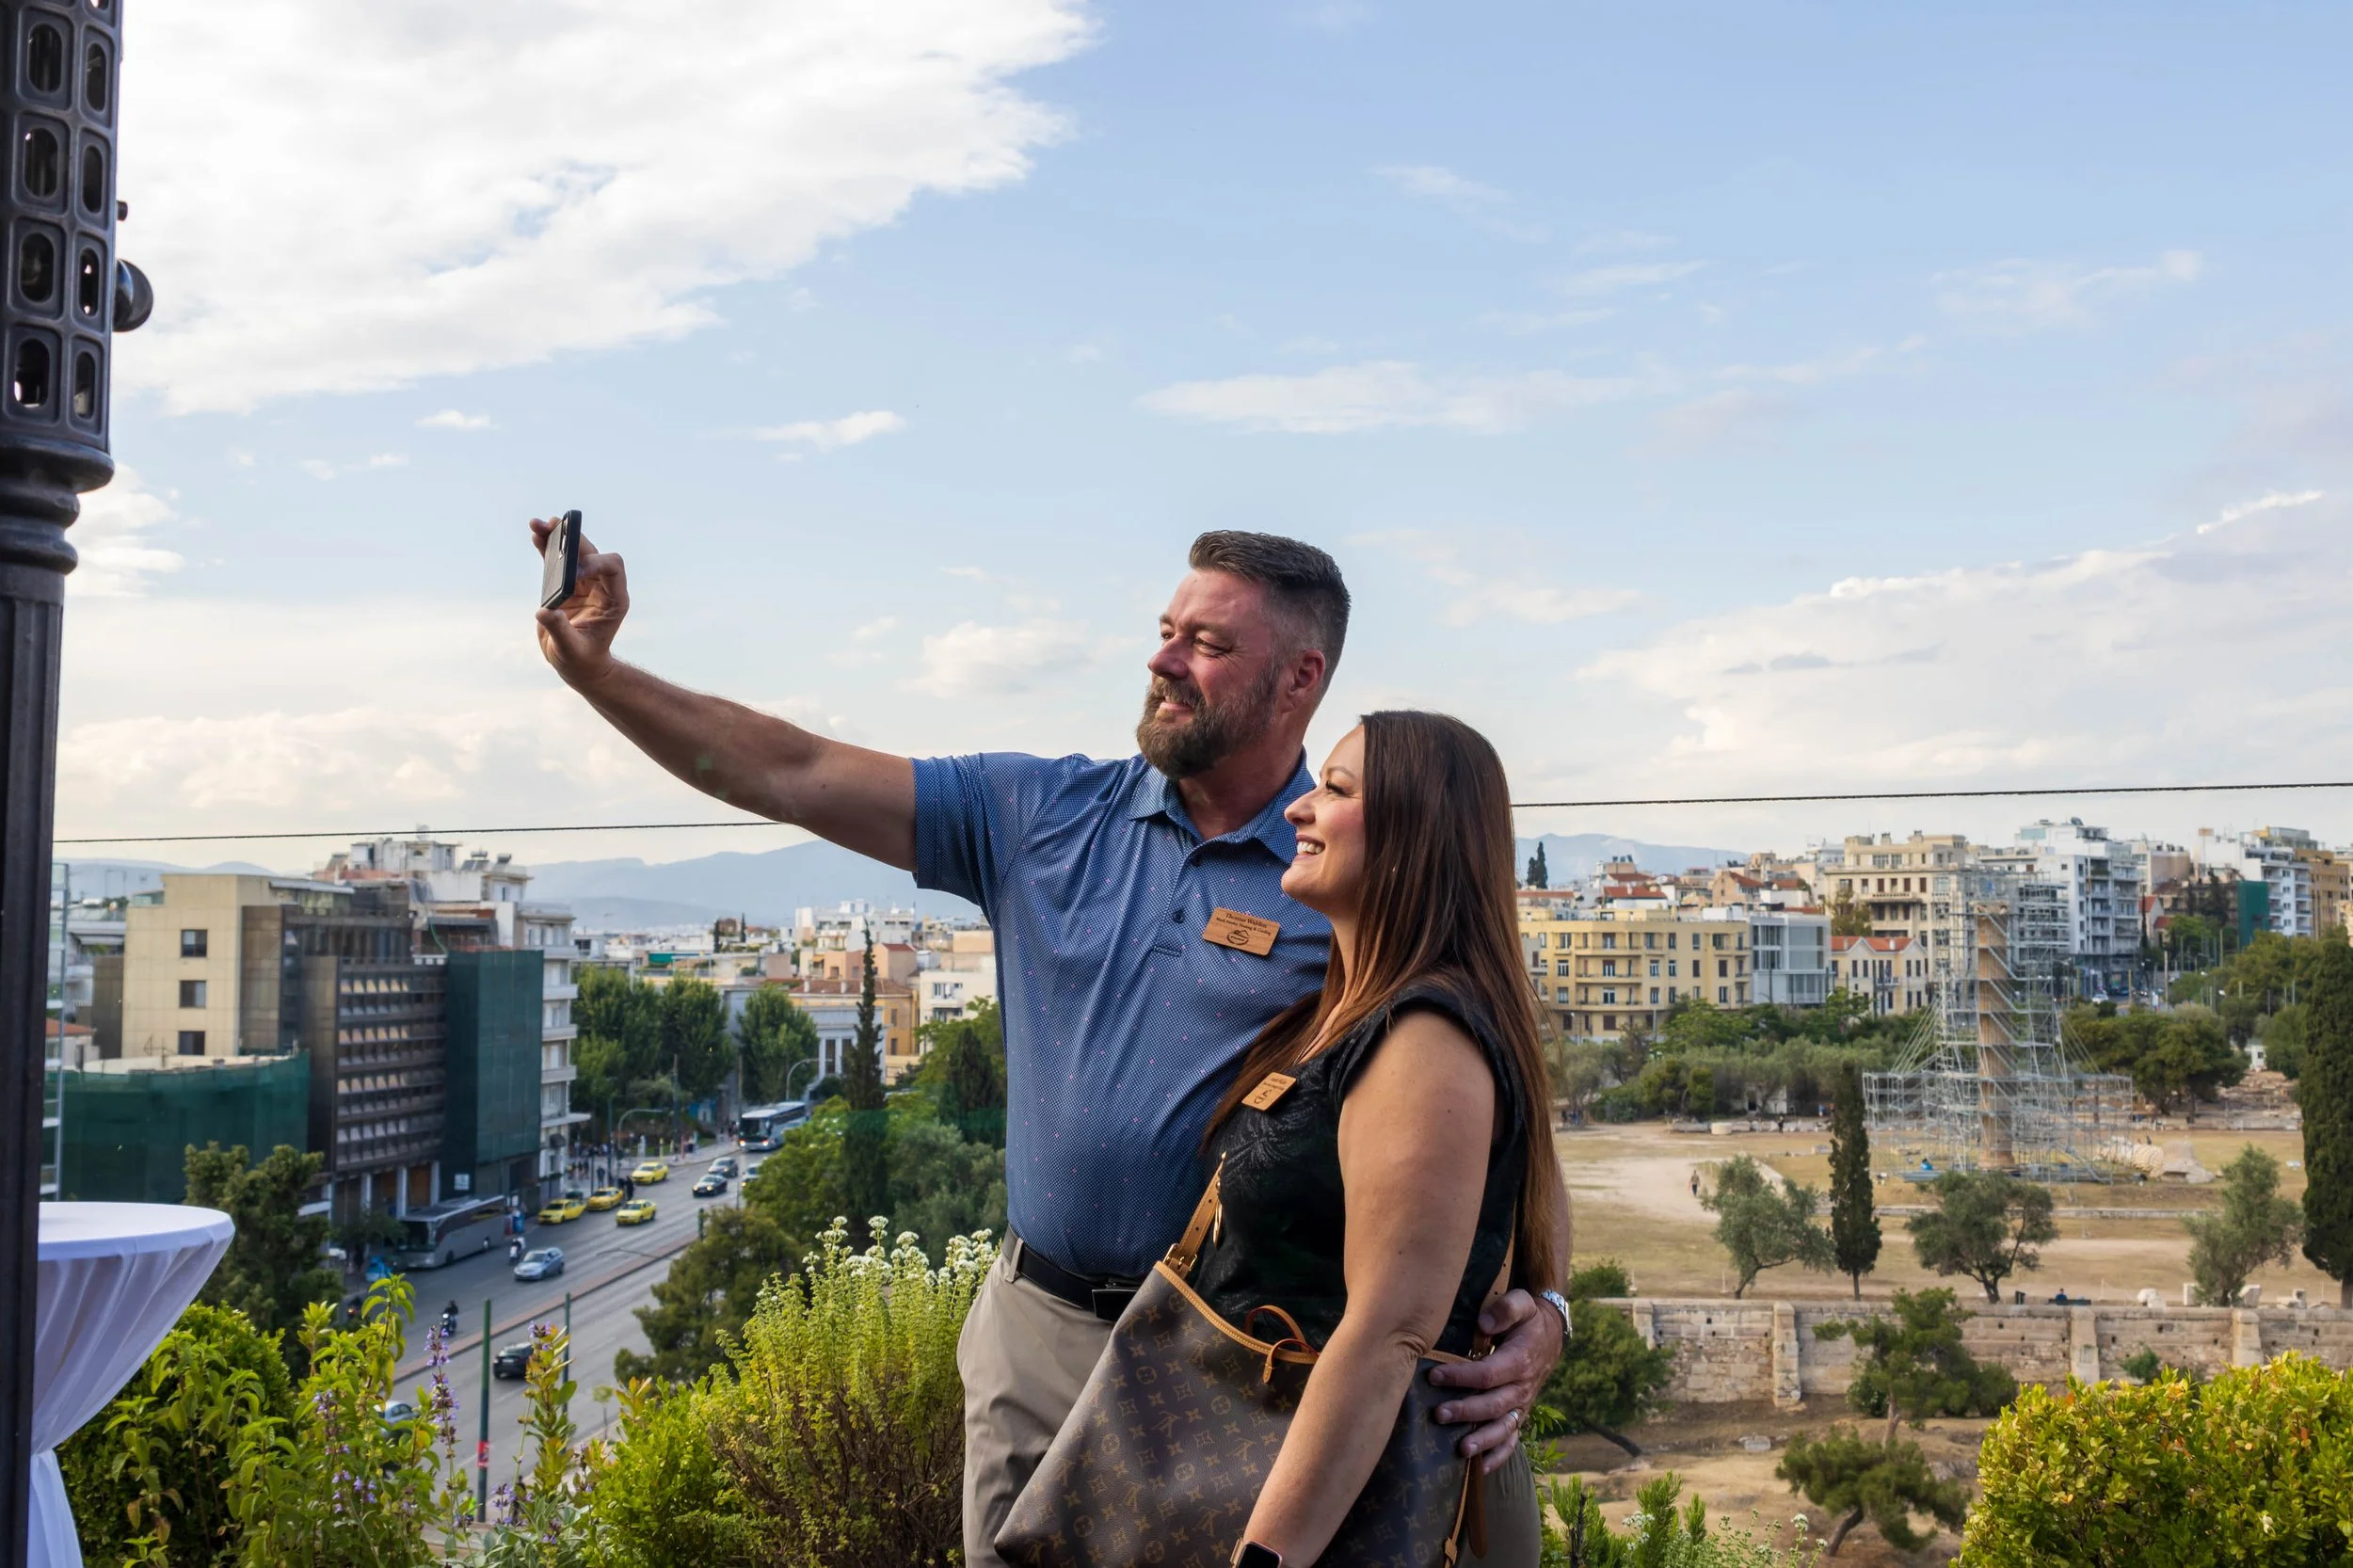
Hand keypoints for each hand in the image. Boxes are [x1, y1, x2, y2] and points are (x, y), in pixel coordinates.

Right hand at [531, 516, 627, 689]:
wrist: (576, 664)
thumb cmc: (580, 660)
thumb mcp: (570, 649)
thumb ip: (560, 630)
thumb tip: (544, 611)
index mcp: (614, 600)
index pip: (612, 568)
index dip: (595, 563)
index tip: (573, 571)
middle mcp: (602, 587)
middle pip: (592, 553)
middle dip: (574, 540)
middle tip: (554, 527)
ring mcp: (585, 583)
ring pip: (574, 553)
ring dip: (558, 538)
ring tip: (538, 525)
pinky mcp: (567, 584)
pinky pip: (558, 561)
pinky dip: (548, 548)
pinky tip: (536, 535)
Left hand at [1425, 1289, 1563, 1471]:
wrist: (1550, 1335)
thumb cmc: (1528, 1318)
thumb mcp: (1522, 1302)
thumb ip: (1506, 1309)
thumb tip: (1483, 1323)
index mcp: (1520, 1360)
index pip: (1488, 1373)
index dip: (1461, 1377)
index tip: (1434, 1376)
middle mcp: (1523, 1387)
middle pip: (1493, 1405)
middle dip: (1466, 1412)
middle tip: (1438, 1414)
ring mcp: (1522, 1404)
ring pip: (1504, 1428)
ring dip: (1483, 1440)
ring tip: (1461, 1450)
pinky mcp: (1520, 1414)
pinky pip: (1513, 1440)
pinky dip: (1499, 1456)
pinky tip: (1481, 1469)